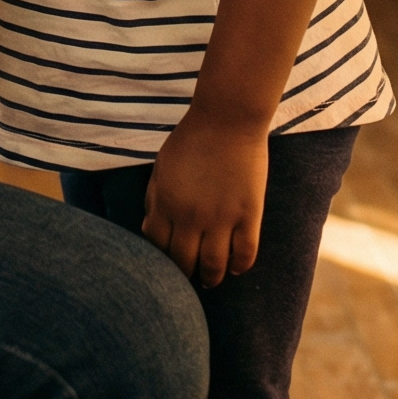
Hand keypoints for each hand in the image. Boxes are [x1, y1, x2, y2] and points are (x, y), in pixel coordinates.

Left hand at [142, 116, 268, 286]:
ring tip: (210, 279)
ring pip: (214, 266)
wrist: (227, 119)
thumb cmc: (190, 140)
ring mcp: (222, 218)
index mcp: (166, 204)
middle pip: (184, 263)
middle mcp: (192, 217)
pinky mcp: (249, 214)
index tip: (164, 265)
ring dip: (211, 278)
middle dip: (183, 276)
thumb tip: (148, 228)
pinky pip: (246, 254)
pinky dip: (240, 267)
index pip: (158, 249)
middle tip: (188, 277)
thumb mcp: (161, 168)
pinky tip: (235, 267)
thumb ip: (154, 200)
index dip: (159, 262)